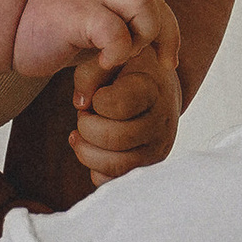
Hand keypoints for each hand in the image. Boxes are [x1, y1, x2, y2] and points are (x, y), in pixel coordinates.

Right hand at [11, 0, 179, 85]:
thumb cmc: (37, 30)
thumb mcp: (82, 23)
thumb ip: (107, 26)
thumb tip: (132, 49)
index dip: (169, 31)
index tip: (167, 62)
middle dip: (163, 36)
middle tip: (154, 66)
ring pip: (143, 4)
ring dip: (140, 39)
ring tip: (117, 61)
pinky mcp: (76, 13)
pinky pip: (115, 32)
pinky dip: (115, 55)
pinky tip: (97, 71)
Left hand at [70, 43, 182, 189]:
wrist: (158, 89)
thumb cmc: (128, 71)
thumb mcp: (112, 60)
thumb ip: (90, 74)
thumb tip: (80, 105)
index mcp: (153, 91)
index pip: (119, 105)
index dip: (98, 101)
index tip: (99, 95)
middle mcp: (161, 124)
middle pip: (115, 138)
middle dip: (87, 126)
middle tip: (86, 115)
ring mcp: (156, 150)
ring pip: (114, 166)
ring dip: (86, 150)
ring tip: (83, 133)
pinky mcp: (146, 170)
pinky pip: (112, 181)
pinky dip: (94, 168)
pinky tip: (94, 148)